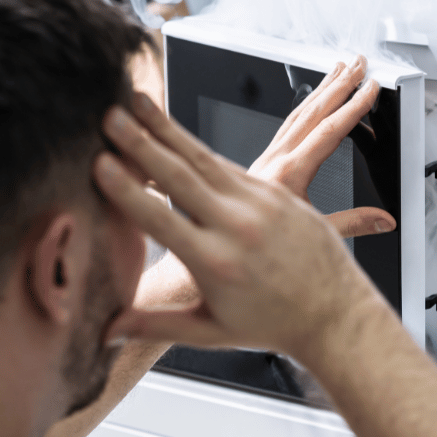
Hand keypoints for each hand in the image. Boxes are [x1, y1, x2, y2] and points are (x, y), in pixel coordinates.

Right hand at [95, 93, 383, 356]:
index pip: (160, 221)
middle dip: (141, 142)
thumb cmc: (273, 325)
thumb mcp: (211, 332)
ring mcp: (261, 205)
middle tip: (110, 116)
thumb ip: (155, 326)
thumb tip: (105, 332)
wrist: (335, 315)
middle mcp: (239, 228)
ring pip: (205, 158)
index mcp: (217, 264)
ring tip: (138, 104)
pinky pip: (229, 163)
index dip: (127, 191)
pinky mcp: (277, 192)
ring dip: (167, 129)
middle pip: (180, 177)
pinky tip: (175, 130)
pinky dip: (197, 146)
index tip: (100, 165)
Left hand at [248, 55, 394, 237]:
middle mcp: (274, 160)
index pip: (329, 131)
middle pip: (312, 112)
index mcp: (289, 175)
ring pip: (296, 114)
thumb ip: (352, 224)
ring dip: (320, 90)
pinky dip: (302, 108)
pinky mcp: (260, 163)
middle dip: (338, 85)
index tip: (370, 89)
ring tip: (338, 72)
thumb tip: (384, 220)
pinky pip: (284, 126)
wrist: (222, 244)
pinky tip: (310, 102)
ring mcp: (265, 159)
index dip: (353, 107)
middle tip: (358, 65)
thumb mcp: (313, 235)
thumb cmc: (260, 247)